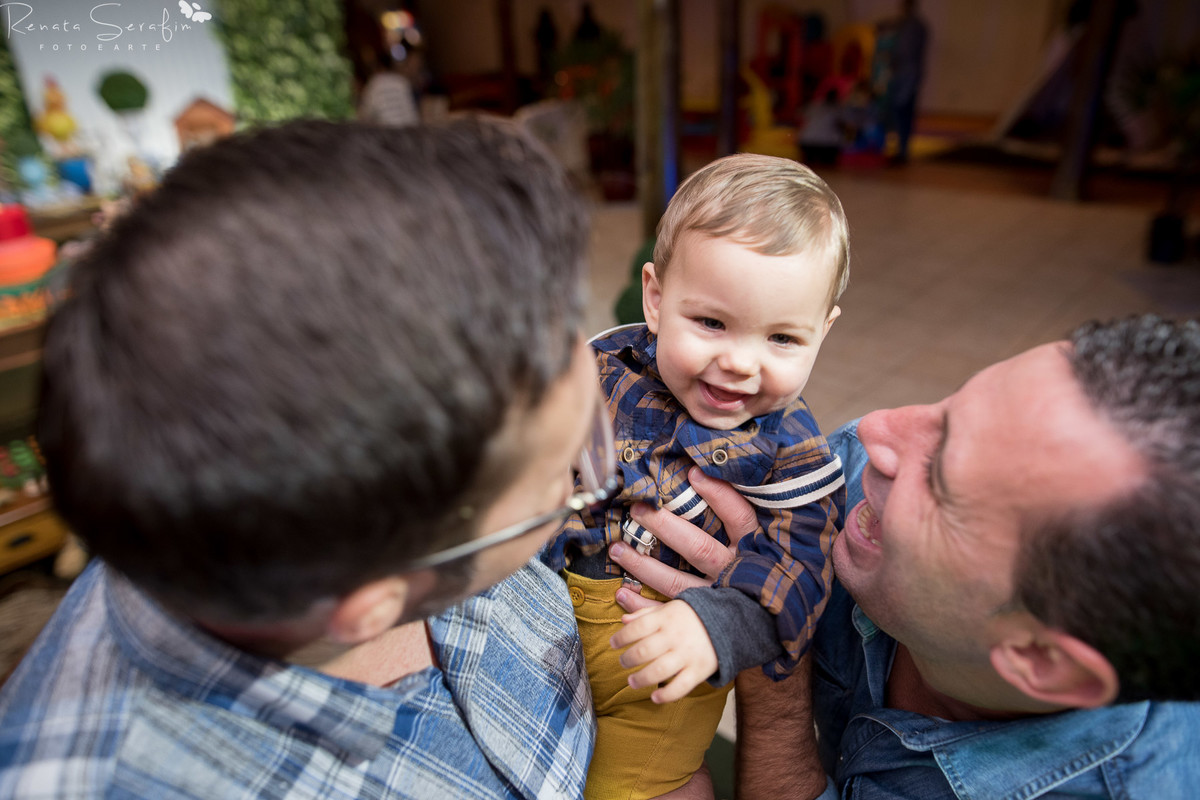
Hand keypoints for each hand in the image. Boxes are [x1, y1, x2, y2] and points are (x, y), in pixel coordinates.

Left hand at [609, 466, 757, 611]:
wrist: (770, 617)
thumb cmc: (764, 570)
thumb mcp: (763, 540)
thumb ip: (740, 513)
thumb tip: (706, 476)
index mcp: (753, 550)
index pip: (738, 518)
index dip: (719, 496)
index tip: (693, 474)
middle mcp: (734, 573)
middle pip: (698, 548)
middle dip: (665, 526)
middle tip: (637, 509)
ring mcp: (717, 598)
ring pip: (676, 581)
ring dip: (643, 565)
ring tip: (617, 548)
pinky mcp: (703, 618)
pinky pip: (669, 611)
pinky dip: (644, 605)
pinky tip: (623, 592)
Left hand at [610, 599, 716, 703]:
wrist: (730, 622)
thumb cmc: (692, 616)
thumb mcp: (670, 608)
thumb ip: (646, 613)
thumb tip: (623, 620)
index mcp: (667, 618)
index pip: (637, 627)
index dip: (621, 637)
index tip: (613, 643)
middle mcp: (675, 636)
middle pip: (644, 651)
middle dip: (628, 659)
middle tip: (623, 663)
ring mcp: (687, 654)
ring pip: (659, 671)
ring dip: (641, 679)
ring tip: (632, 682)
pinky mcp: (699, 670)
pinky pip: (681, 687)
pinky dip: (666, 695)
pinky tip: (655, 697)